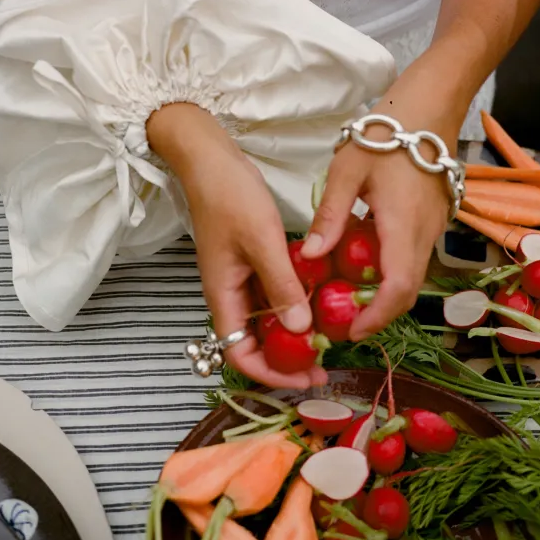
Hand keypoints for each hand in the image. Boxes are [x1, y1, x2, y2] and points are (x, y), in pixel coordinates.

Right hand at [147, 103, 326, 388]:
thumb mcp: (262, 241)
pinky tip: (320, 298)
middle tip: (324, 365)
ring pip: (267, 320)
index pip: (239, 355)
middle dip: (287, 359)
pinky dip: (294, 301)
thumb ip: (281, 286)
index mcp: (223, 296)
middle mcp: (230, 295)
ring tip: (328, 336)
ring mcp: (241, 279)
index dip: (271, 374)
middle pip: (255, 343)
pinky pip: (273, 293)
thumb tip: (301, 331)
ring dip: (294, 331)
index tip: (306, 379)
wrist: (212, 160)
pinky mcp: (252, 262)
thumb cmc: (230, 197)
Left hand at [301, 115, 452, 340]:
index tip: (352, 331)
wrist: (428, 108)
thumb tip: (311, 256)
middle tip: (342, 321)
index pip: (398, 287)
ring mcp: (432, 228)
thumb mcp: (346, 171)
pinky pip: (411, 256)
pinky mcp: (431, 221)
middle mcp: (424, 234)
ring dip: (382, 292)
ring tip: (345, 295)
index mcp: (402, 226)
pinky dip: (388, 270)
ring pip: (410, 275)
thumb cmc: (385, 135)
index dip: (376, 316)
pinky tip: (360, 261)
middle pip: (406, 291)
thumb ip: (330, 216)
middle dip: (377, 312)